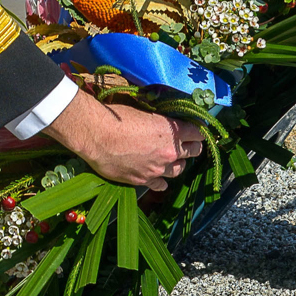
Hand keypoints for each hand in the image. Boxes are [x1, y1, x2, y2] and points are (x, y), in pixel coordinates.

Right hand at [41, 89, 203, 190]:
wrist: (96, 134)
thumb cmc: (118, 116)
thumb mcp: (145, 110)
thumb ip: (160, 119)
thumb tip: (164, 118)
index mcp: (173, 131)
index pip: (198, 133)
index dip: (197, 130)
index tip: (195, 129)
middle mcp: (170, 152)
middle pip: (193, 152)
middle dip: (192, 146)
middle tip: (186, 142)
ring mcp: (157, 169)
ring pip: (179, 169)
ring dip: (178, 163)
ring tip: (172, 158)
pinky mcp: (143, 180)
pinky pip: (160, 185)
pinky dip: (161, 181)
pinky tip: (159, 177)